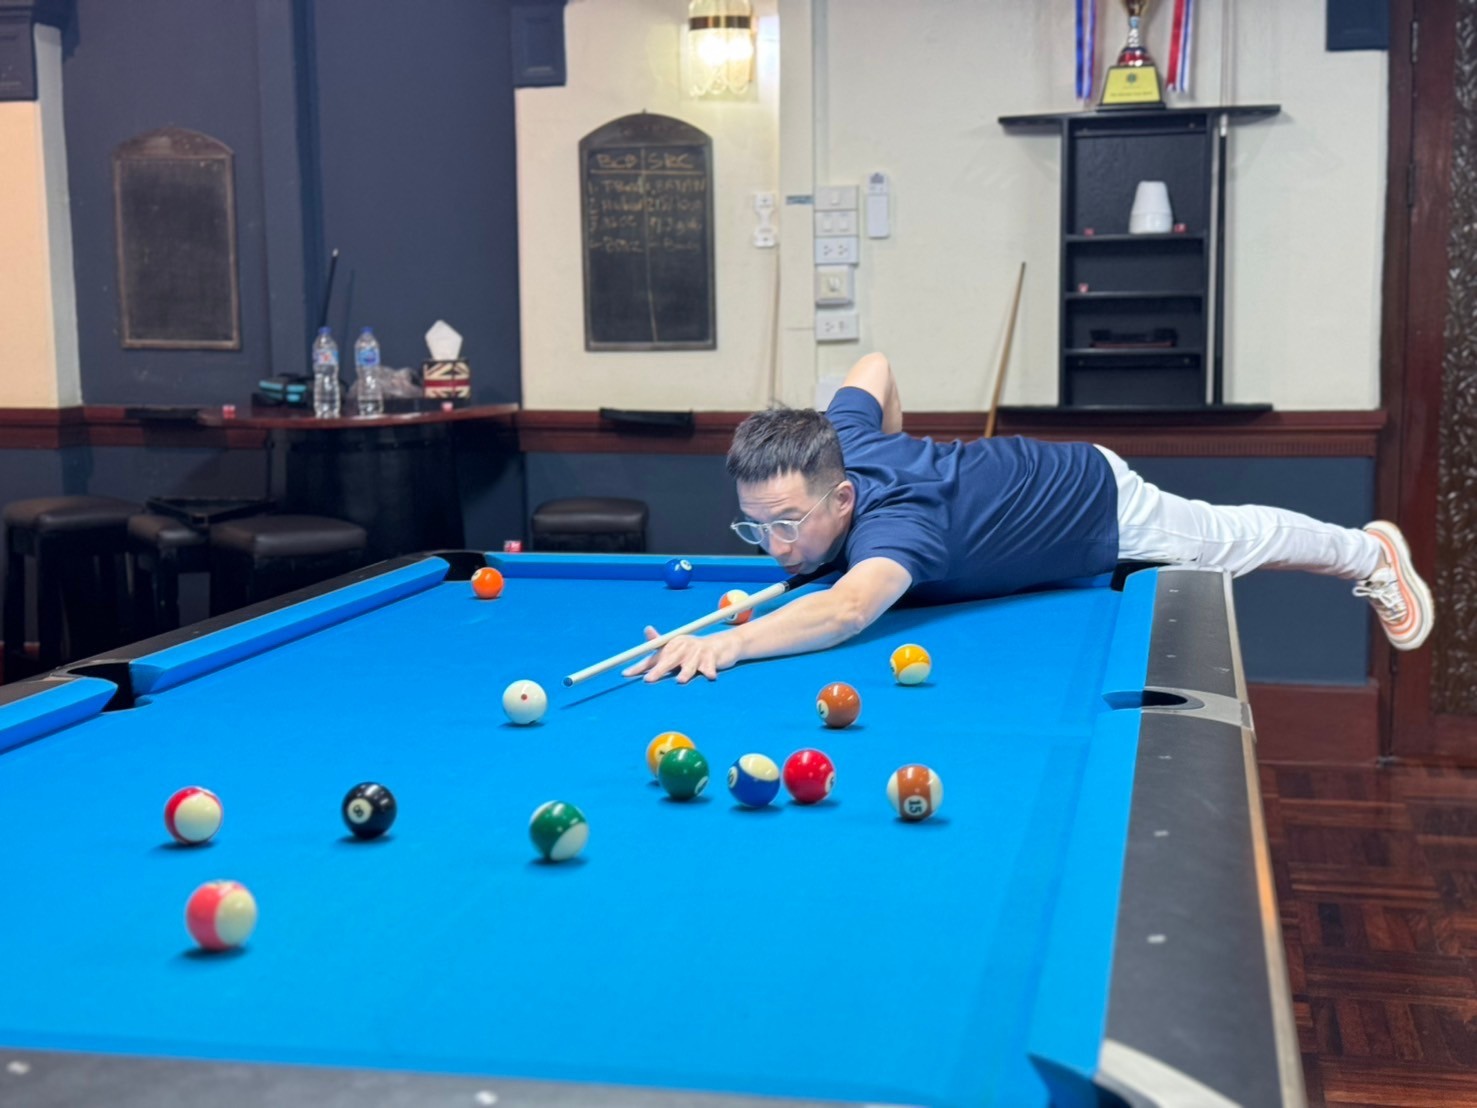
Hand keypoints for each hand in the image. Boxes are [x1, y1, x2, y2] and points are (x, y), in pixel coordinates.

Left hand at [622, 626, 738, 683]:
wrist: (722, 644)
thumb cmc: (693, 650)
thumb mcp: (676, 647)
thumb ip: (659, 644)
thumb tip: (646, 629)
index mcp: (672, 645)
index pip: (654, 657)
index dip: (640, 666)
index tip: (626, 674)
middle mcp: (683, 646)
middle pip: (669, 660)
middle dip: (659, 670)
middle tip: (648, 680)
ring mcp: (698, 651)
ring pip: (690, 665)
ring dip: (686, 672)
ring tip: (680, 680)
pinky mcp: (712, 657)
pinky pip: (710, 666)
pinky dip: (709, 671)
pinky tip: (710, 677)